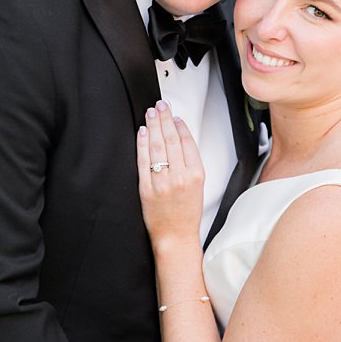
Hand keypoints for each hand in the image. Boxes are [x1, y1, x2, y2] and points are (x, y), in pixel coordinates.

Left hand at [136, 100, 202, 246]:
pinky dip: (143, 144)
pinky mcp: (147, 188)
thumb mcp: (198, 187)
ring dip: (154, 127)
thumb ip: (190, 164)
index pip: (188, 143)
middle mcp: (180, 177)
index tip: (175, 116)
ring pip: (158, 148)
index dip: (180, 126)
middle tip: (161, 106)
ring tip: (151, 113)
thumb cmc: (186, 213)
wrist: (175, 235)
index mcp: (195, 175)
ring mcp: (162, 182)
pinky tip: (142, 132)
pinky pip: (143, 161)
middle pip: (172, 141)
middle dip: (166, 119)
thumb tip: (181, 141)